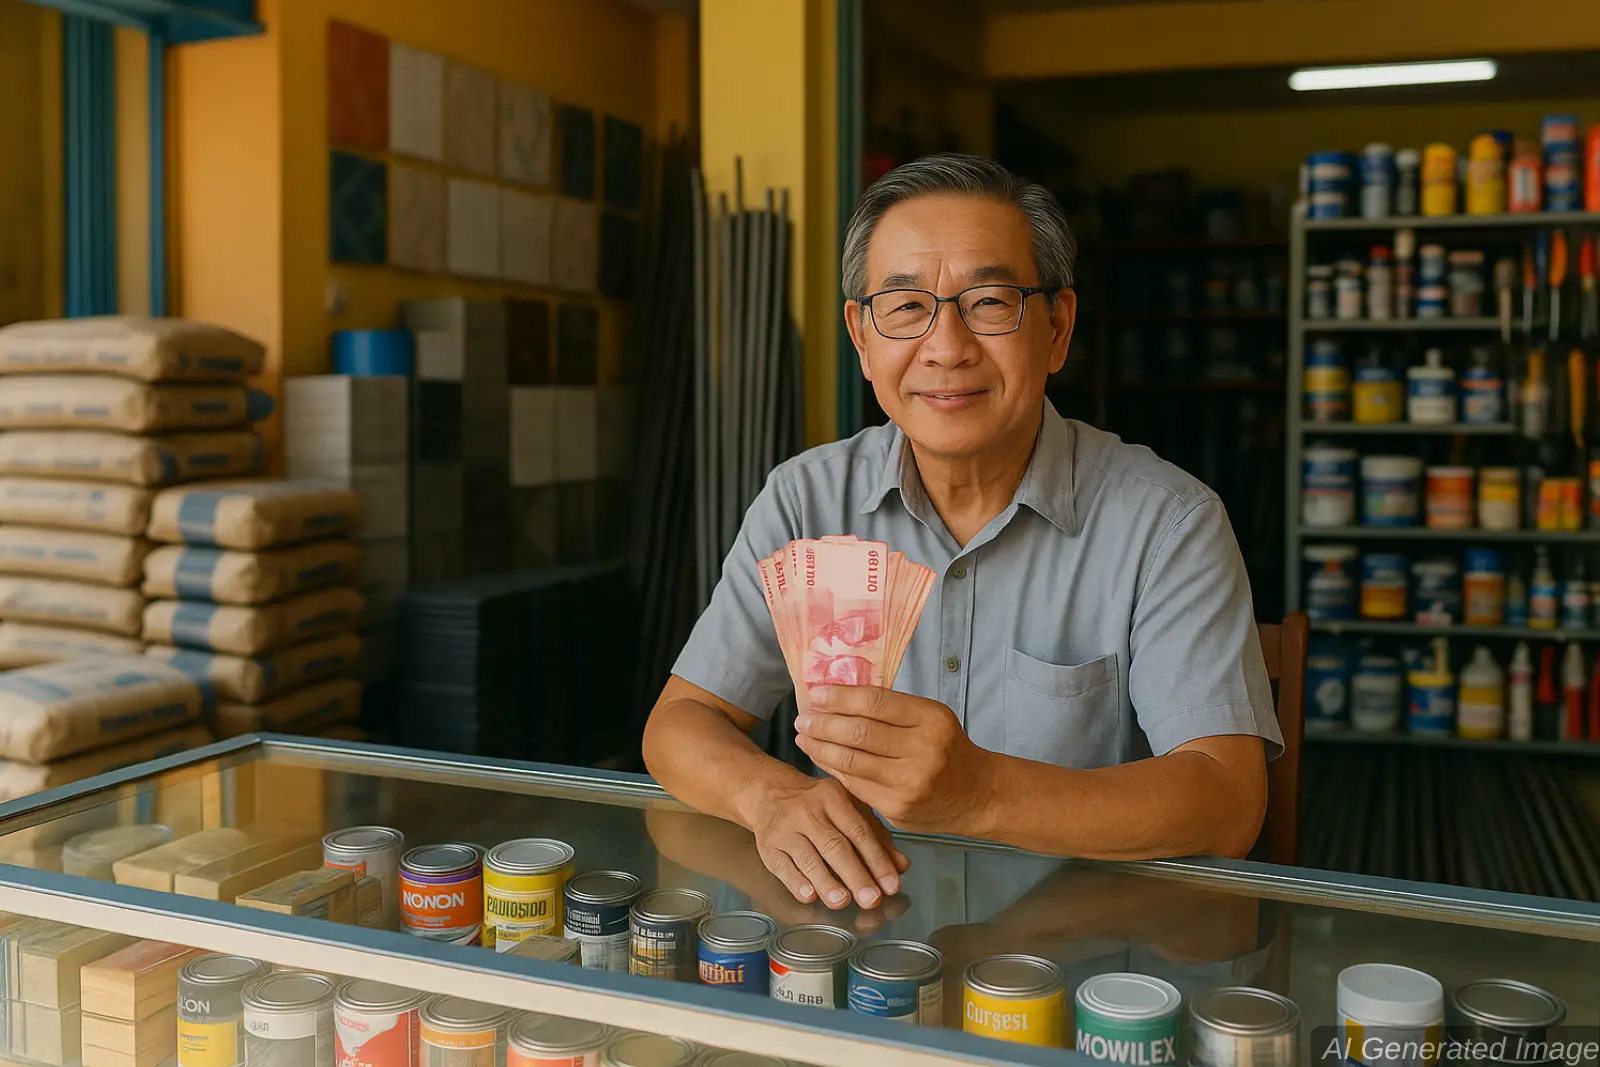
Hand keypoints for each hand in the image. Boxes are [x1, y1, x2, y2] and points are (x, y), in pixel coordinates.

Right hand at [644, 807, 910, 934]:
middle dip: (855, 875)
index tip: (891, 885)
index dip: (877, 860)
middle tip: (872, 900)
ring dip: (826, 881)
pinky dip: (796, 882)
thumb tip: (902, 867)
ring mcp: (785, 828)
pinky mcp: (767, 846)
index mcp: (834, 797)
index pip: (859, 831)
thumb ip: (877, 837)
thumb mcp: (850, 810)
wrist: (770, 794)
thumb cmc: (820, 806)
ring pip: (807, 857)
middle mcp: (808, 811)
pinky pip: (782, 866)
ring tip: (842, 902)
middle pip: (834, 846)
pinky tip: (809, 896)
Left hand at [794, 685, 996, 834]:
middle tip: (802, 717)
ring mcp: (909, 783)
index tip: (815, 693)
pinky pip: (855, 785)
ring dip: (820, 747)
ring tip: (803, 737)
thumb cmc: (946, 748)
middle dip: (822, 723)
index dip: (840, 697)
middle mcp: (923, 750)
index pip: (875, 703)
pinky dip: (833, 770)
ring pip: (851, 761)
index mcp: (931, 719)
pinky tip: (821, 758)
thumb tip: (837, 695)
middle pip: (858, 733)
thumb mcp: (930, 718)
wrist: (977, 795)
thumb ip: (891, 709)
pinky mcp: (897, 809)